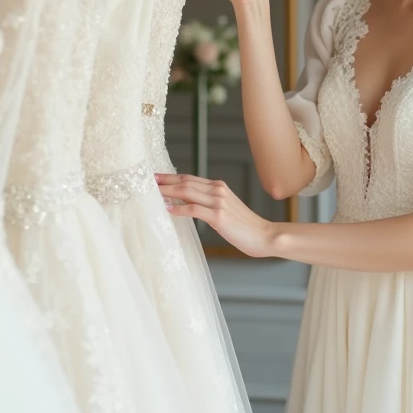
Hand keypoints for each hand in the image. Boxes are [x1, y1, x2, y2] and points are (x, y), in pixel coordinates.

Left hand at [156, 173, 276, 257]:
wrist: (264, 235)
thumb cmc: (245, 226)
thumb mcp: (226, 209)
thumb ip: (209, 203)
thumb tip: (188, 205)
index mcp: (219, 187)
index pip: (189, 178)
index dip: (171, 177)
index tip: (156, 177)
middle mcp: (218, 190)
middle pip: (185, 182)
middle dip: (165, 181)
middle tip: (147, 181)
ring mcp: (219, 202)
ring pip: (187, 192)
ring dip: (167, 191)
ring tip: (152, 193)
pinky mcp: (219, 216)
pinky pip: (194, 209)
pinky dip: (179, 208)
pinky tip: (168, 209)